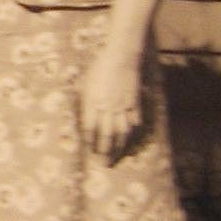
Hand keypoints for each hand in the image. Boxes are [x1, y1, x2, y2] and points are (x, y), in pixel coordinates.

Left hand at [80, 47, 141, 163]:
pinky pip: (134, 121)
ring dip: (119, 147)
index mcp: (93, 101)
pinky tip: (131, 140)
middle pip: (106, 134)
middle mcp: (108, 106)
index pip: (90, 127)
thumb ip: (86, 103)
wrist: (121, 57)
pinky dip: (133, 132)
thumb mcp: (86, 85)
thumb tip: (86, 120)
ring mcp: (123, 106)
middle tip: (104, 164)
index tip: (89, 152)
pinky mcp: (134, 103)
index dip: (90, 141)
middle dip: (105, 151)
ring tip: (117, 157)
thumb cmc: (99, 68)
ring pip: (122, 132)